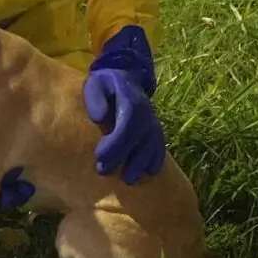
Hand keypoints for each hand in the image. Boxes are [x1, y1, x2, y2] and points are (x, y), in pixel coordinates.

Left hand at [84, 26, 165, 184]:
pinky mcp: (156, 131)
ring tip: (127, 180)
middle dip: (122, 158)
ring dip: (140, 164)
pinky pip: (161, 147)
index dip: (114, 143)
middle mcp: (146, 114)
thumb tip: (99, 117)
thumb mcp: (96, 84)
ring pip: (152, 146)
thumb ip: (96, 99)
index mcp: (131, 102)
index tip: (99, 156)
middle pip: (138, 140)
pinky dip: (157, 160)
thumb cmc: (105, 84)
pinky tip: (150, 173)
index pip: (126, 125)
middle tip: (104, 171)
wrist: (126, 76)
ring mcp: (153, 123)